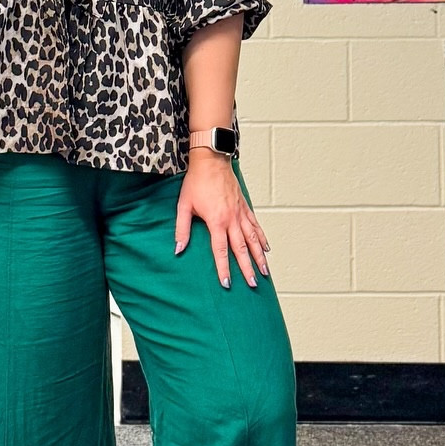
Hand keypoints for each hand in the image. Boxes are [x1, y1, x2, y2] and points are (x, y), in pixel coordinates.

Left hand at [174, 152, 270, 289]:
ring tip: (265, 272)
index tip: (227, 283)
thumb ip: (182, 229)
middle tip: (253, 284)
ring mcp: (241, 213)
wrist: (211, 160)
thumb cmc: (196, 182)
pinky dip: (261, 238)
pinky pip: (256, 226)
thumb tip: (178, 249)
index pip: (220, 251)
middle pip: (241, 249)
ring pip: (253, 239)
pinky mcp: (244, 206)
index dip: (224, 268)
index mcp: (216, 221)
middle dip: (247, 268)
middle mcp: (232, 219)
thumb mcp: (184, 206)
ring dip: (259, 257)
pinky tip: (266, 248)